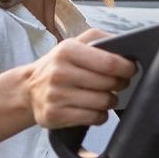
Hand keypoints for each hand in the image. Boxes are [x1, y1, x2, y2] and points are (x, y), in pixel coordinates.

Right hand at [21, 28, 136, 129]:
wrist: (28, 89)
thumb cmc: (58, 66)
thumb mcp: (73, 44)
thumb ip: (99, 39)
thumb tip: (123, 42)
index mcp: (67, 50)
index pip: (109, 62)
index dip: (126, 68)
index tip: (130, 69)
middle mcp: (60, 72)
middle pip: (109, 83)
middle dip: (120, 84)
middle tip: (116, 83)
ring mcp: (56, 95)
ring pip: (103, 102)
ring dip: (110, 101)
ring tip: (104, 96)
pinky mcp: (56, 115)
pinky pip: (94, 118)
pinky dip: (100, 115)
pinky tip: (93, 108)